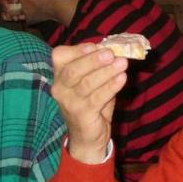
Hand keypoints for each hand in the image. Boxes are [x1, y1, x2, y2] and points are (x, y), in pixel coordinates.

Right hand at [51, 43, 127, 163]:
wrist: (88, 136)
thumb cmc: (91, 103)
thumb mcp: (92, 81)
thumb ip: (98, 66)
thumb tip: (114, 49)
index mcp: (60, 75)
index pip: (60, 56)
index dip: (78, 50)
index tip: (96, 45)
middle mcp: (60, 88)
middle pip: (73, 70)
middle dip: (93, 60)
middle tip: (111, 53)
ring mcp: (69, 102)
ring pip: (87, 84)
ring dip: (106, 72)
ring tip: (122, 63)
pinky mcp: (81, 114)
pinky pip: (97, 98)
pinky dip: (111, 87)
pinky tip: (122, 78)